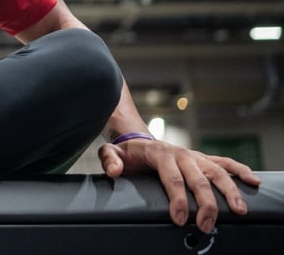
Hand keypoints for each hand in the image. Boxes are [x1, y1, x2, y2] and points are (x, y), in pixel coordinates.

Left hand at [99, 138, 259, 233]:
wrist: (137, 139)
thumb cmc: (126, 152)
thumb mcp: (110, 153)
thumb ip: (110, 160)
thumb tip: (115, 171)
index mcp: (160, 154)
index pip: (172, 179)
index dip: (177, 199)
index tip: (179, 219)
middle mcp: (181, 154)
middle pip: (198, 179)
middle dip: (205, 203)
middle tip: (206, 225)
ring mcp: (194, 156)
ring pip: (216, 172)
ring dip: (229, 191)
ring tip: (239, 210)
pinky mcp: (203, 159)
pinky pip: (224, 162)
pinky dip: (239, 170)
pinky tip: (252, 181)